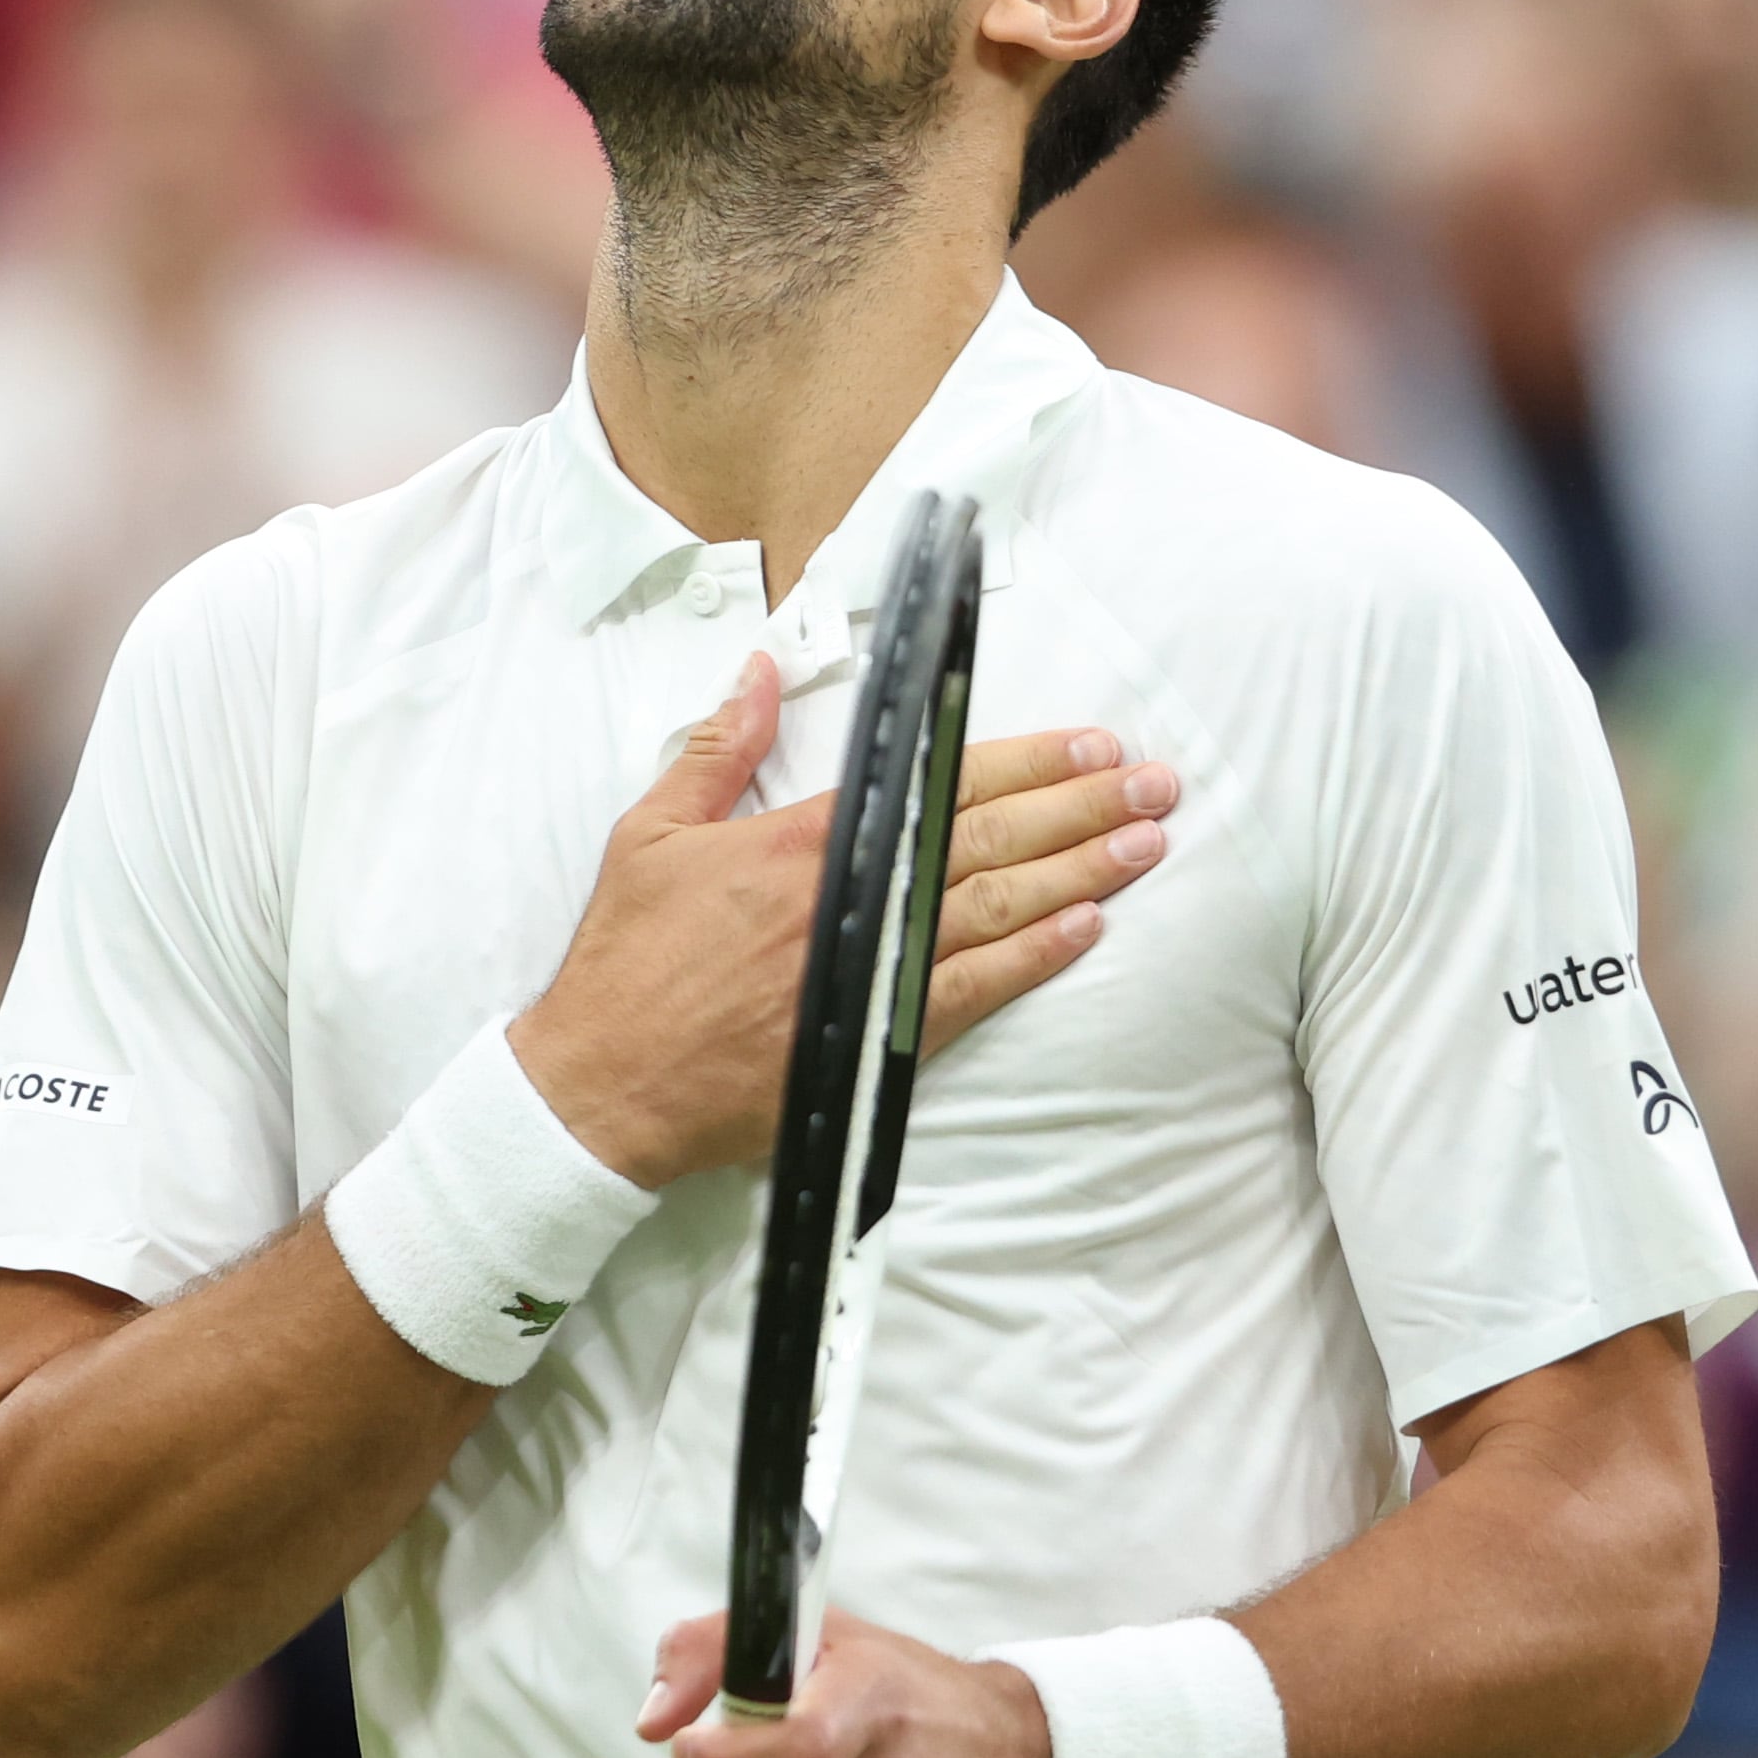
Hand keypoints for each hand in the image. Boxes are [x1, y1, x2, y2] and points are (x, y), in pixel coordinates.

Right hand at [510, 657, 1175, 1188]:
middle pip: (991, 841)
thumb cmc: (627, 962)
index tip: (1086, 745)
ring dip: (1081, 871)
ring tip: (1146, 842)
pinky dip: (1035, 957)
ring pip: (999, 910)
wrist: (606, 1086)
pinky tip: (1087, 927)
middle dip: (1081, 807)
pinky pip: (975, 991)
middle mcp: (853, 901)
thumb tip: (757, 672)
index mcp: (802, 841)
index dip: (1024, 762)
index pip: (938, 785)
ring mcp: (871, 973)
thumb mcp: (652, 831)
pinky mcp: (876, 1040)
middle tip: (1152, 783)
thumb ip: (718, 747)